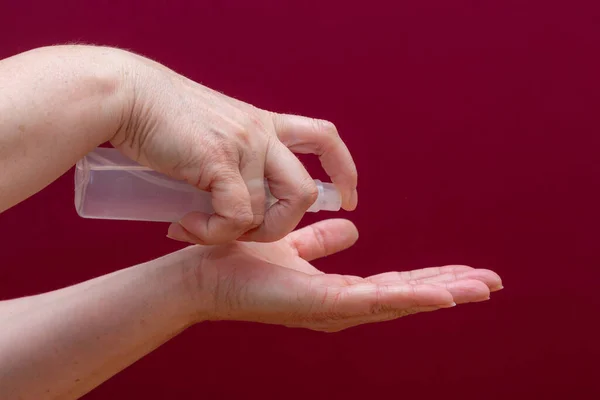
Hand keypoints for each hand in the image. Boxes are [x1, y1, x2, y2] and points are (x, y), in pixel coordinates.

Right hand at [111, 52, 356, 243]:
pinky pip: (236, 216)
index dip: (344, 170)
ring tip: (202, 228)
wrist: (126, 96)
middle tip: (245, 233)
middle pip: (305, 191)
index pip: (324, 138)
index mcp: (265, 124)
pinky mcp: (219, 161)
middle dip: (284, 227)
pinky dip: (214, 234)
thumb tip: (236, 198)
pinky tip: (186, 226)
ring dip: (240, 235)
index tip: (348, 198)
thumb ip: (232, 157)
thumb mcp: (213, 131)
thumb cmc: (160, 118)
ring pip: (270, 211)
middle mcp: (262, 133)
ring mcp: (244, 147)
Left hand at [181, 219, 502, 331]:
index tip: (466, 270)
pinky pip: (373, 301)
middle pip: (406, 296)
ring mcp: (331, 309)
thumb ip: (321, 241)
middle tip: (491, 284)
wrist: (204, 273)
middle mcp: (340, 305)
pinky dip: (411, 299)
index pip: (395, 283)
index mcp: (337, 290)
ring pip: (399, 301)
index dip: (432, 277)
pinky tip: (443, 294)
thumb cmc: (245, 261)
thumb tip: (351, 229)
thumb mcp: (295, 247)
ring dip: (443, 295)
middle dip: (450, 288)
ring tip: (482, 289)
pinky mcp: (319, 306)